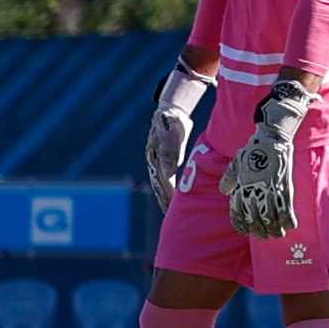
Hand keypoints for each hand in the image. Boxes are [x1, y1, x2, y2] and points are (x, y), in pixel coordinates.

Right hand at [143, 65, 213, 198]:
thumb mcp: (172, 135)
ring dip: (165, 196)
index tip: (171, 207)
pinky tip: (173, 196)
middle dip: (164, 200)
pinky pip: (165, 177)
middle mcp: (154, 161)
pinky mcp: (164, 159)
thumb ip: (170, 153)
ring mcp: (157, 161)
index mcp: (156, 158)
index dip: (167, 195)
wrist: (171, 111)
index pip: (162, 181)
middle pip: (159, 185)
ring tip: (169, 211)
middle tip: (170, 216)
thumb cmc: (172, 122)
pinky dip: (169, 187)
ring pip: (161, 183)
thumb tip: (168, 174)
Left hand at [223, 76, 314, 239]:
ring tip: (277, 236)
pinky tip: (291, 227)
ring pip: (272, 216)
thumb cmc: (253, 148)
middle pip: (256, 218)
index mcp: (242, 186)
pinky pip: (288, 207)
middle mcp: (255, 190)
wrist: (271, 137)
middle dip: (259, 230)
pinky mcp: (284, 185)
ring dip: (274, 228)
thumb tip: (224, 191)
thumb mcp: (236, 162)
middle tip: (263, 237)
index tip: (244, 231)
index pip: (238, 212)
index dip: (241, 224)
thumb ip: (230, 178)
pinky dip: (290, 219)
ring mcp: (270, 189)